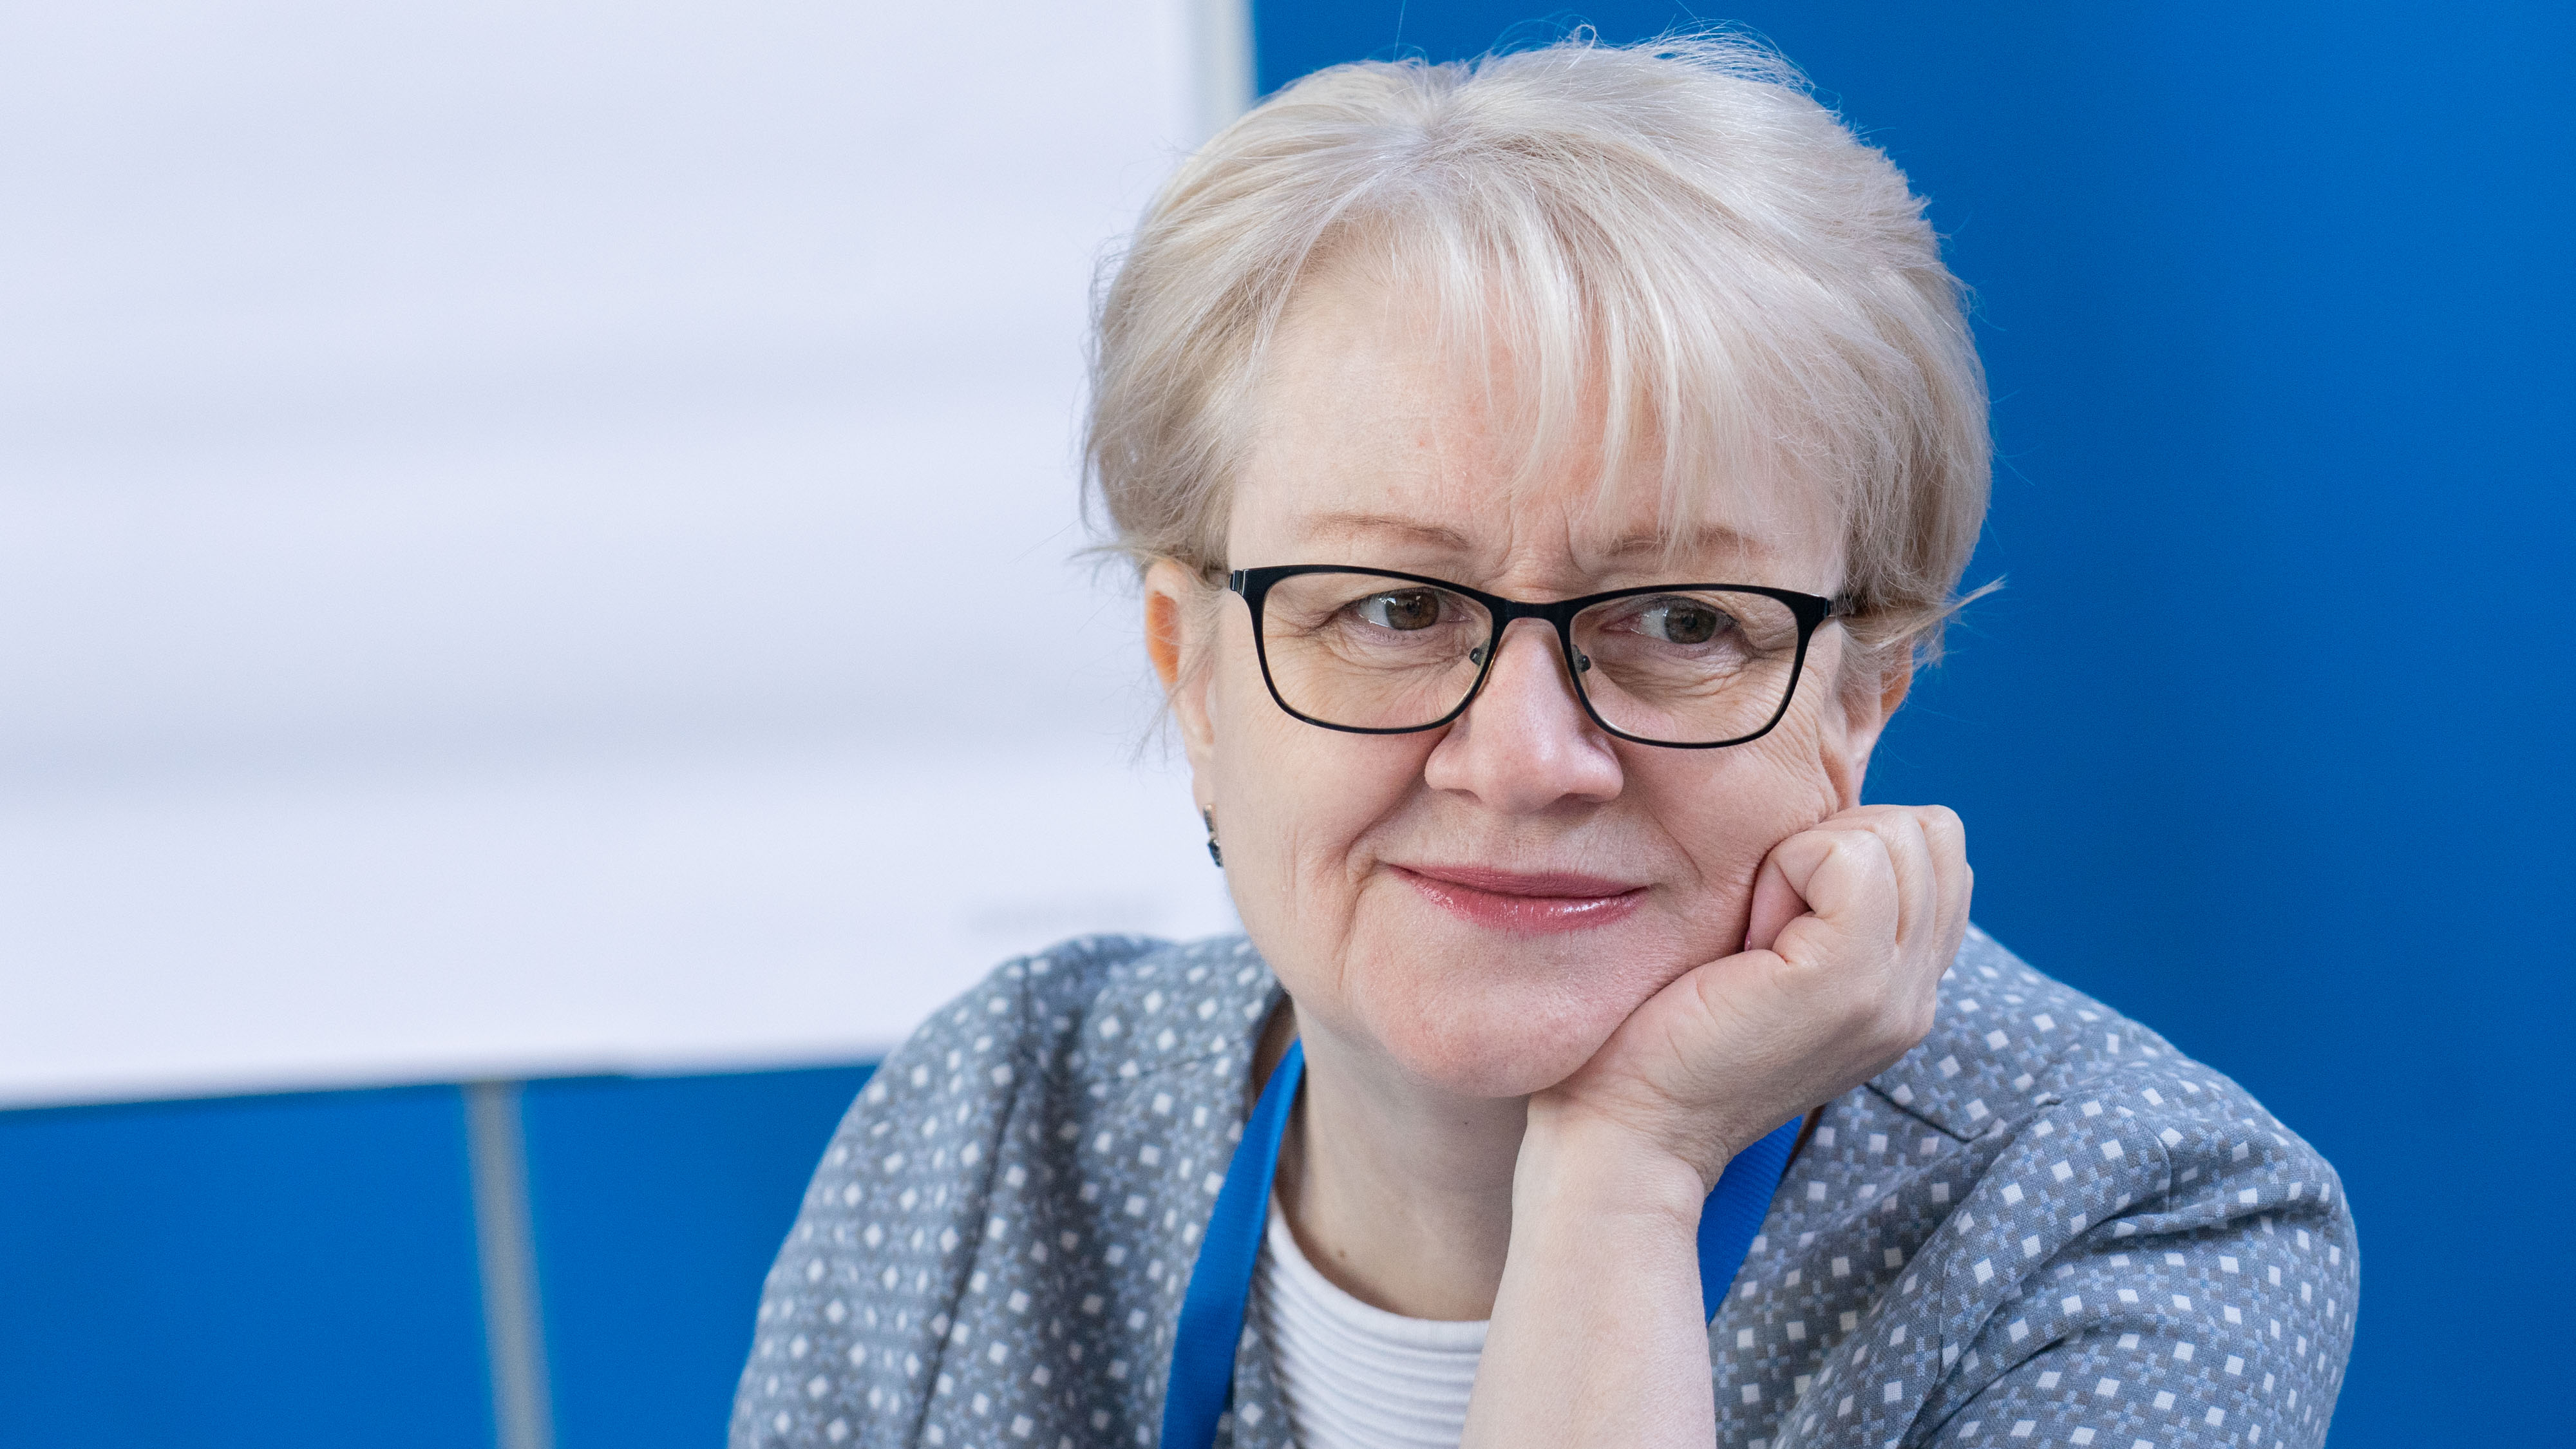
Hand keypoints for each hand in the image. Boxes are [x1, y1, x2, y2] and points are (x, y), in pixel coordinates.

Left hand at [1531, 804, 1972, 1187]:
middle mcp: (1917, 994)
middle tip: (1764, 919)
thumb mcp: (1773, 958)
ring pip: (1899, 834)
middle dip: (1837, 840)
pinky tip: (1750, 933)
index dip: (1853, 845)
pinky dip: (1789, 864)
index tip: (1777, 908)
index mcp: (1905, 988)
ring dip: (1809, 854)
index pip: (1938, 853)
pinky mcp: (1846, 981)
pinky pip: (1850, 855)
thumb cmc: (1669, 1032)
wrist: (1633, 1126)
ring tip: (1756, 932)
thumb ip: (1824, 906)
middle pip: (1930, 833)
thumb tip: (1830, 822)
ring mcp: (1893, 992)